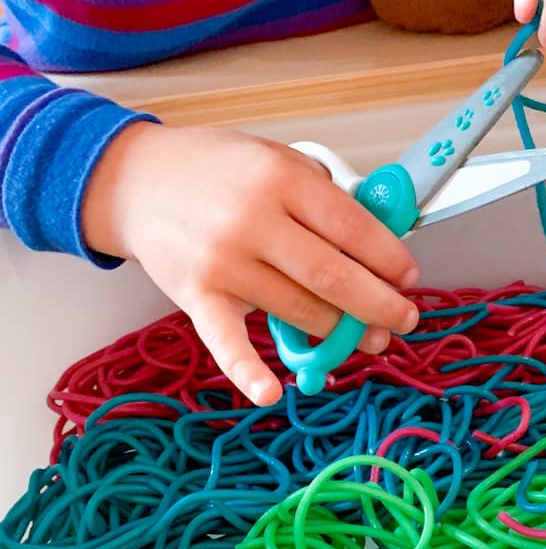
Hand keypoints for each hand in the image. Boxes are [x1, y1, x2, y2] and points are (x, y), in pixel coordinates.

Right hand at [81, 123, 419, 406]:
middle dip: (378, 305)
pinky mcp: (196, 296)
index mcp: (280, 180)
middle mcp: (253, 221)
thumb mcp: (274, 157)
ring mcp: (223, 262)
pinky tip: (272, 391)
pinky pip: (226, 342)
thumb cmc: (213, 170)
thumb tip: (376, 241)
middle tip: (404, 319)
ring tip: (368, 339)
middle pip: (332, 275)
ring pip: (298, 309)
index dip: (388, 258)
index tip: (408, 276)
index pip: (352, 227)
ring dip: (340, 333)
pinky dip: (248, 371)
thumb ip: (321, 194)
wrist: (134, 181)